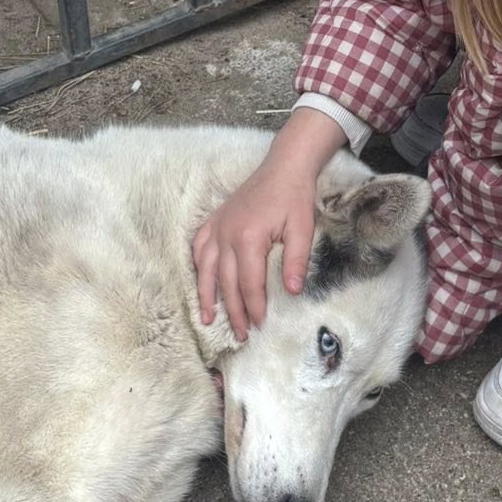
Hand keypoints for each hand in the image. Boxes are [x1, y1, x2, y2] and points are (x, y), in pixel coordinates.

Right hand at [192, 156, 317, 340]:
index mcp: (249, 238)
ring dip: (206, 296)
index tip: (259, 325)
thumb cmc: (295, 198)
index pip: (249, 283)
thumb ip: (297, 260)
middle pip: (226, 282)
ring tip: (207, 320)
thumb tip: (293, 292)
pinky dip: (198, 268)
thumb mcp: (303, 228)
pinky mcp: (214, 221)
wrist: (283, 167)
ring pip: (206, 269)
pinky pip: (198, 249)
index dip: (254, 307)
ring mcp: (217, 227)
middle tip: (239, 334)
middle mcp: (226, 234)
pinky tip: (201, 282)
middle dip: (233, 311)